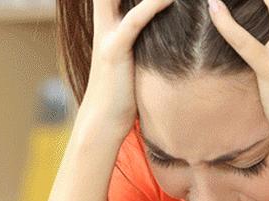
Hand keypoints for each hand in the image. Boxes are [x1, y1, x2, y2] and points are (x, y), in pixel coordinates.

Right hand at [80, 0, 175, 134]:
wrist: (103, 120)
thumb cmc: (121, 91)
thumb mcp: (132, 56)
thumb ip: (143, 34)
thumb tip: (166, 23)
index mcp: (110, 21)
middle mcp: (105, 22)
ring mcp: (108, 35)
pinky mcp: (115, 51)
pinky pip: (134, 21)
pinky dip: (152, 6)